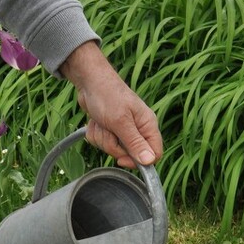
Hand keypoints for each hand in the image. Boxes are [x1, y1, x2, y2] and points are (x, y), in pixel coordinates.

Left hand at [60, 42, 162, 167]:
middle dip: (113, 145)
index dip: (138, 161)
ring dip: (102, 137)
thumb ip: (135, 143)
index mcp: (148, 125)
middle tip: (109, 128)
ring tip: (102, 121)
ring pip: (112, 149)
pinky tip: (96, 121)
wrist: (89, 81)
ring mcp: (123, 130)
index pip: (154, 154)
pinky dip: (95, 134)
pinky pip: (102, 143)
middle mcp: (138, 129)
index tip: (122, 158)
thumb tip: (149, 161)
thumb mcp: (120, 121)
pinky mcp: (110, 130)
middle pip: (129, 155)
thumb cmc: (107, 95)